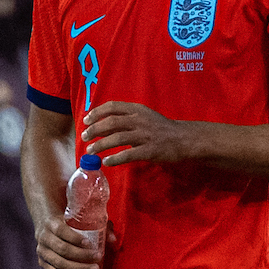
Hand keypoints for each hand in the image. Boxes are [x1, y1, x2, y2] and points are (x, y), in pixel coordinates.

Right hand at [34, 213, 116, 268]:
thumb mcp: (81, 217)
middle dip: (81, 256)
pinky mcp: (43, 263)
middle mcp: (44, 237)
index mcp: (51, 223)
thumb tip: (113, 240)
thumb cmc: (69, 220)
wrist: (47, 223)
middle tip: (98, 258)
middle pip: (62, 249)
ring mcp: (42, 252)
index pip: (61, 231)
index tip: (90, 244)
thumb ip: (99, 225)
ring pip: (59, 264)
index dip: (75, 238)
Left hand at [81, 101, 196, 166]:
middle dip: (94, 130)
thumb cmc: (161, 128)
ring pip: (117, 138)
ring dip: (101, 145)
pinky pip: (128, 154)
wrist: (184, 138)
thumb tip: (102, 125)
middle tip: (84, 137)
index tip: (86, 120)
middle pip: (111, 122)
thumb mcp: (144, 117)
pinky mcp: (150, 150)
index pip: (112, 106)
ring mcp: (145, 135)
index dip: (97, 113)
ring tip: (91, 151)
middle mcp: (140, 120)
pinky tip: (106, 162)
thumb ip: (125, 119)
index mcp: (138, 109)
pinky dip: (115, 158)